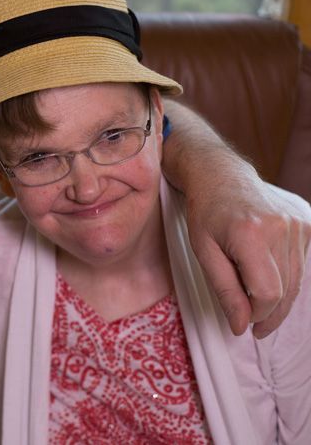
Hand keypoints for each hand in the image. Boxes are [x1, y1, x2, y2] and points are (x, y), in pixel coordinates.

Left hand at [185, 179, 310, 337]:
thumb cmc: (206, 213)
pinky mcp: (307, 223)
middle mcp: (282, 228)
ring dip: (280, 298)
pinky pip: (301, 264)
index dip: (256, 313)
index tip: (244, 323)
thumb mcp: (203, 252)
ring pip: (297, 280)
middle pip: (286, 290)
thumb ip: (225, 290)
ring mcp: (299, 224)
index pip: (267, 293)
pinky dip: (287, 277)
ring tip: (260, 307)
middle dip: (269, 313)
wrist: (221, 176)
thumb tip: (241, 326)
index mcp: (251, 234)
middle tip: (255, 328)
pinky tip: (268, 276)